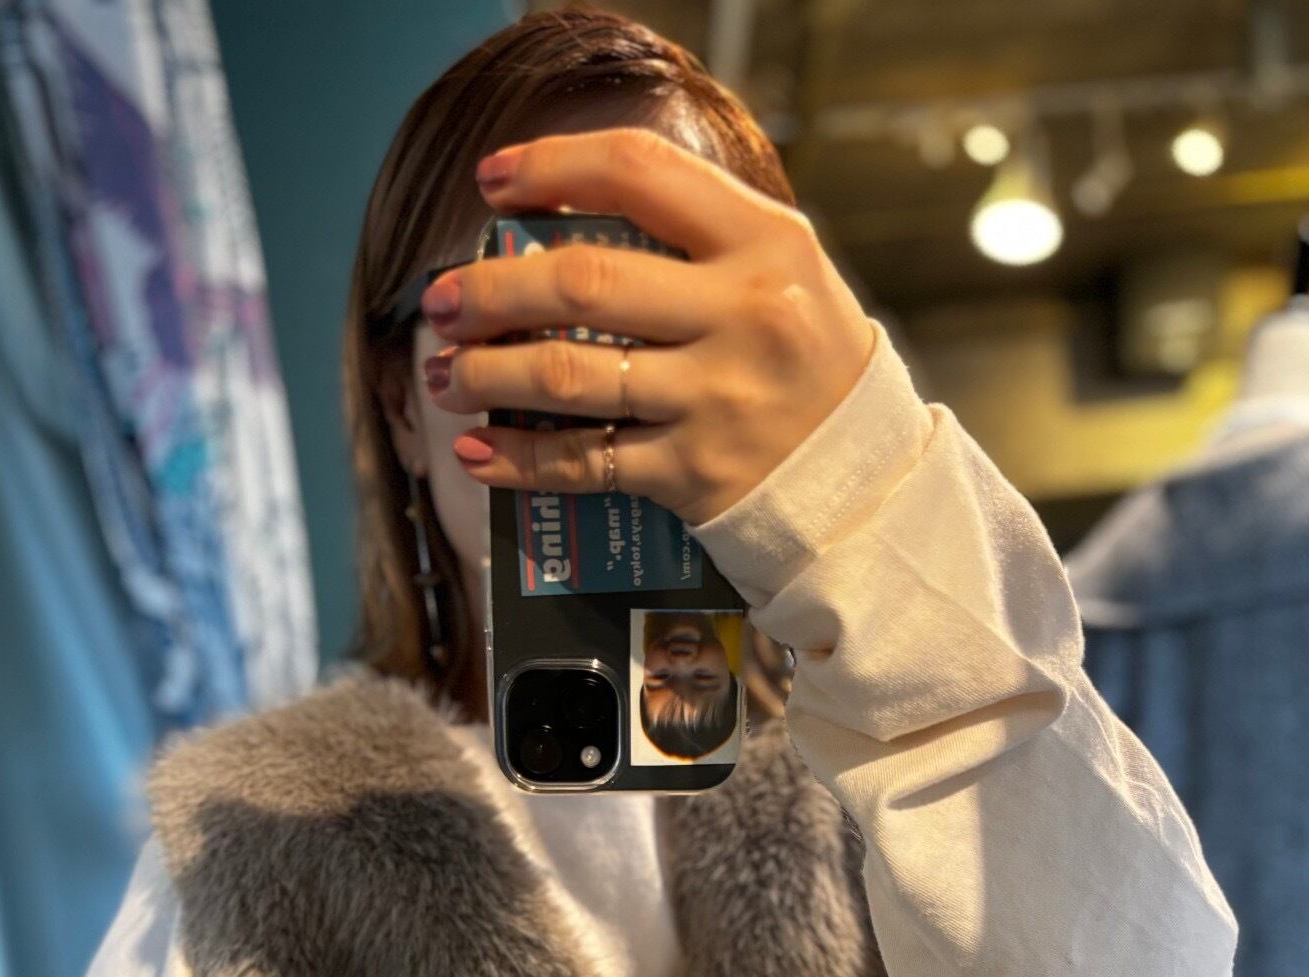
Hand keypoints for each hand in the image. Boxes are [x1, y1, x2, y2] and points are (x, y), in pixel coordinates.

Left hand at [418, 128, 876, 526]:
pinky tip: (479, 453)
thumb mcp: (780, 270)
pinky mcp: (696, 475)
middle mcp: (743, 316)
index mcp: (764, 243)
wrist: (865, 478)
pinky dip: (520, 459)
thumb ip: (694, 235)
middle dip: (491, 290)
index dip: (553, 165)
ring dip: (488, 375)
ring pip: (569, 376)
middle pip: (583, 282)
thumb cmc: (804, 361)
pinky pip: (585, 462)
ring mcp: (717, 399)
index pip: (640, 173)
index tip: (493, 180)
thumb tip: (560, 217)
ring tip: (448, 374)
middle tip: (443, 301)